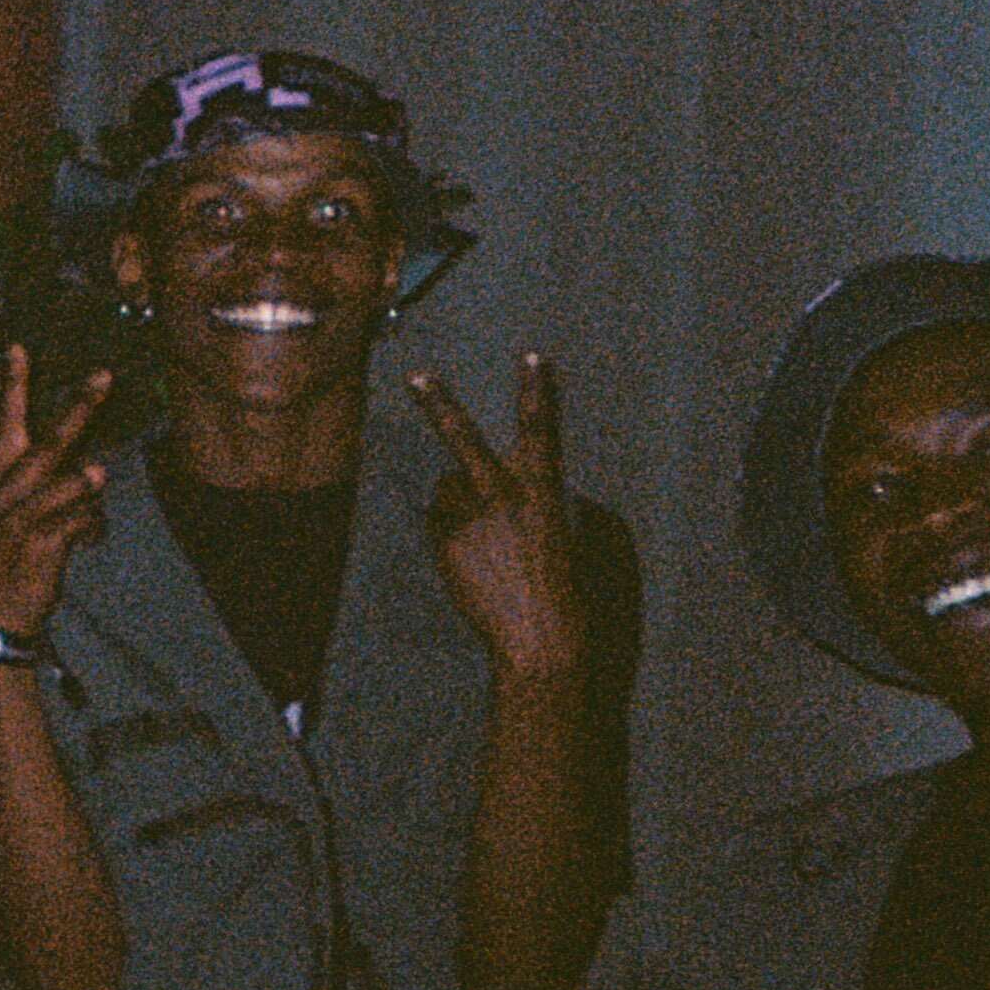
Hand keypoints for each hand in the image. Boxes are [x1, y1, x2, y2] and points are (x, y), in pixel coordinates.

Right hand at [0, 350, 117, 637]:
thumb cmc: (7, 565)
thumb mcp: (14, 520)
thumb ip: (50, 489)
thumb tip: (96, 468)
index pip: (3, 424)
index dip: (12, 385)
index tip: (17, 347)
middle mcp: (5, 491)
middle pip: (51, 439)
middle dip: (81, 406)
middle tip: (105, 375)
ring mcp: (20, 514)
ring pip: (79, 480)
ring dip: (91, 500)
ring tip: (81, 526)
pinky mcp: (40, 538)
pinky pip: (88, 518)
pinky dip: (92, 532)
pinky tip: (78, 547)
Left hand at [409, 352, 586, 678]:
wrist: (537, 634)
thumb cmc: (569, 585)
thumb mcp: (573, 529)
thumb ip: (541, 496)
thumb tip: (512, 489)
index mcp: (543, 485)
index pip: (540, 426)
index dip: (536, 389)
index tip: (532, 355)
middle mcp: (500, 492)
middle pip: (462, 437)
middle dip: (439, 403)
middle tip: (416, 375)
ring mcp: (466, 517)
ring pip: (448, 488)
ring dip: (459, 499)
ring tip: (485, 538)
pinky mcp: (442, 541)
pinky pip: (439, 520)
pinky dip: (450, 528)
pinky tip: (473, 557)